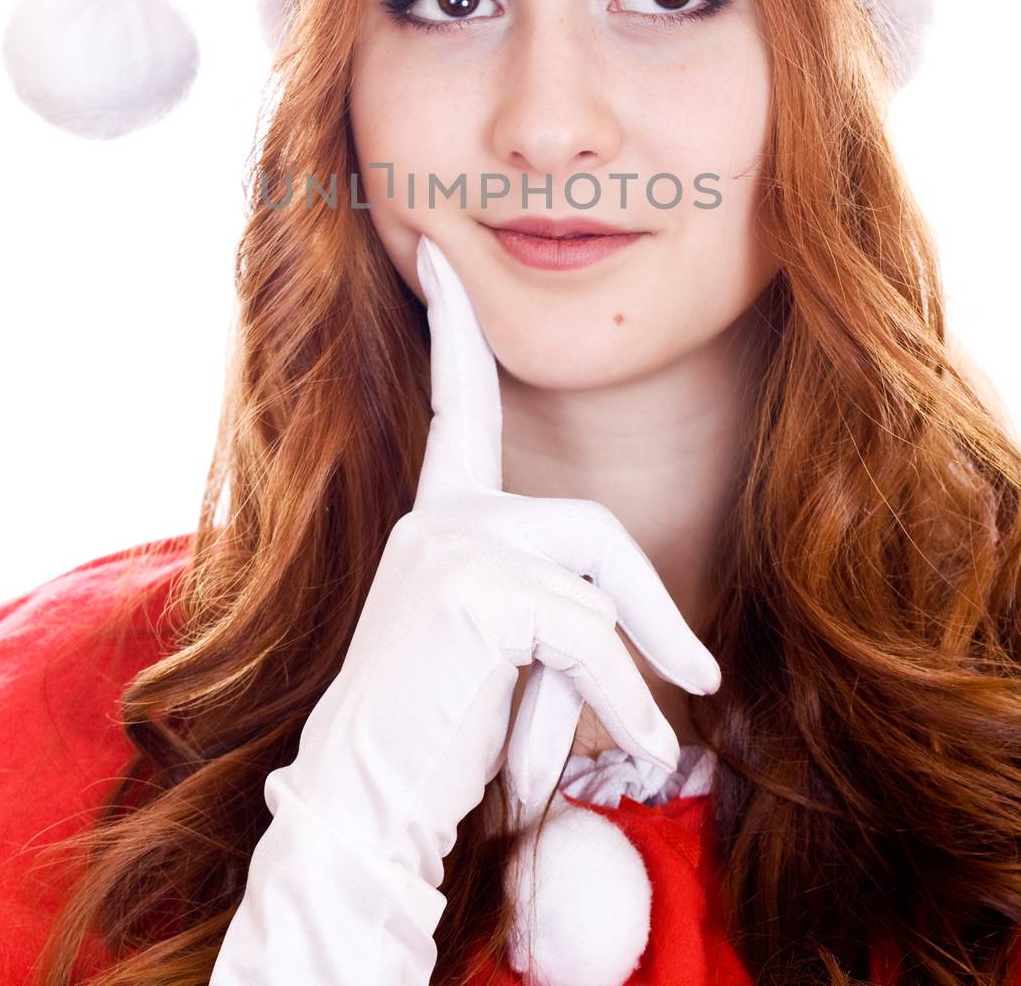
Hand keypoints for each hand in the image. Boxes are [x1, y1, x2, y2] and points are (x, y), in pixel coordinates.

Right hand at [208, 233, 720, 984]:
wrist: (363, 808)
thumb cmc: (435, 742)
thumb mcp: (501, 659)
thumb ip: (553, 612)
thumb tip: (651, 639)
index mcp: (438, 520)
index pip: (460, 405)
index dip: (454, 329)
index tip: (437, 256)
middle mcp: (439, 517)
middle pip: (587, 525)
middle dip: (651, 605)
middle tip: (703, 679)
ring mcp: (450, 543)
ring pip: (594, 583)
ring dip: (629, 674)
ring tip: (647, 750)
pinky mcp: (471, 585)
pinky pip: (587, 630)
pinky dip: (622, 695)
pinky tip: (625, 752)